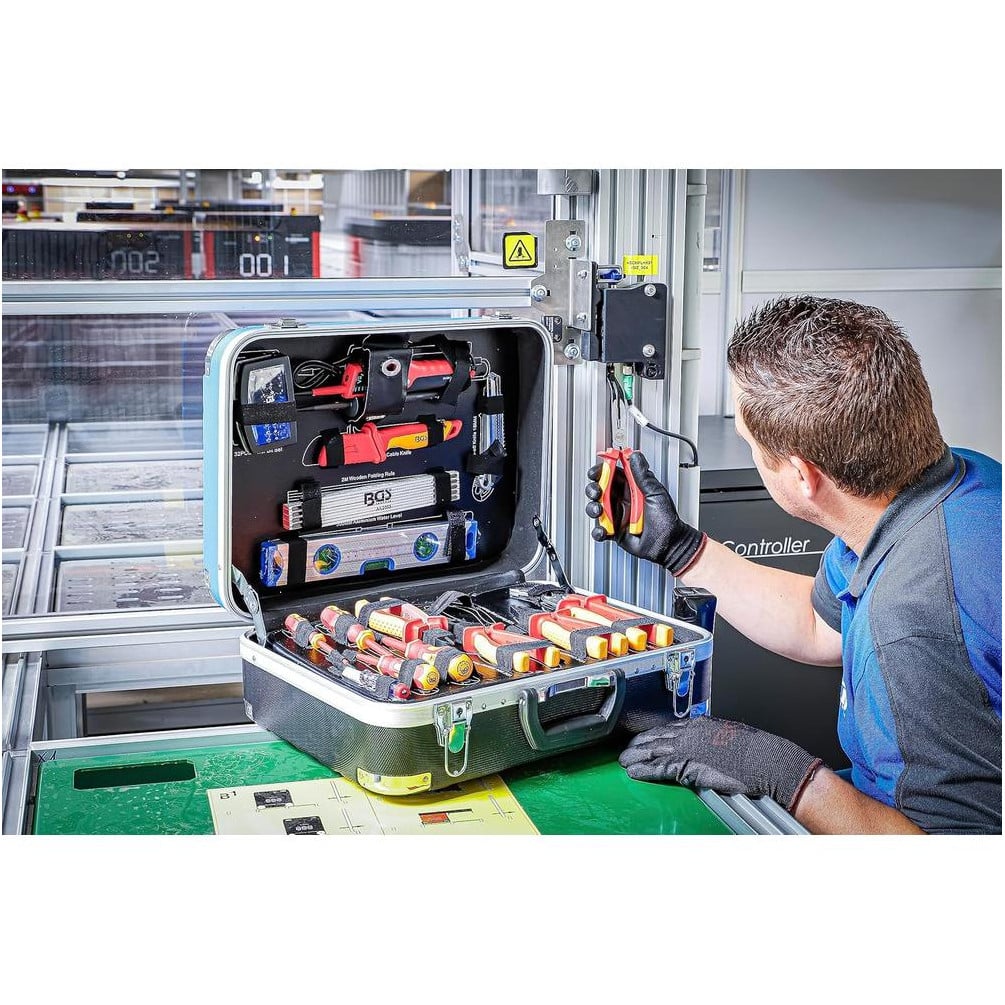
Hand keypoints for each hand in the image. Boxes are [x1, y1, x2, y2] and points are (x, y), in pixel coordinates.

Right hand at [585, 450, 705, 575]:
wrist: (669, 545)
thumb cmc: (667, 520)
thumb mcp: (655, 493)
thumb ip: (642, 475)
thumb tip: (635, 456)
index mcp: (632, 489)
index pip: (613, 474)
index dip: (604, 469)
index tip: (602, 466)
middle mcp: (623, 501)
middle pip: (600, 490)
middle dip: (594, 488)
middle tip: (597, 491)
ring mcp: (618, 516)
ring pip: (596, 508)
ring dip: (593, 508)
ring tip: (599, 511)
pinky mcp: (615, 532)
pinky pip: (600, 530)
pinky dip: (598, 530)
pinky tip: (603, 529)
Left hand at [618, 715, 824, 811]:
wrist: (767, 761)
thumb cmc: (756, 752)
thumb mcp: (730, 739)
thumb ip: (713, 742)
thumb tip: (707, 749)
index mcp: (701, 724)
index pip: (669, 728)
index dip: (653, 734)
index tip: (643, 738)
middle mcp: (690, 732)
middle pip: (656, 736)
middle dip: (639, 744)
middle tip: (626, 750)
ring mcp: (687, 748)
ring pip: (653, 750)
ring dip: (636, 756)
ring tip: (624, 761)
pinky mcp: (688, 765)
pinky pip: (659, 768)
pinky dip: (644, 770)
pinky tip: (634, 773)